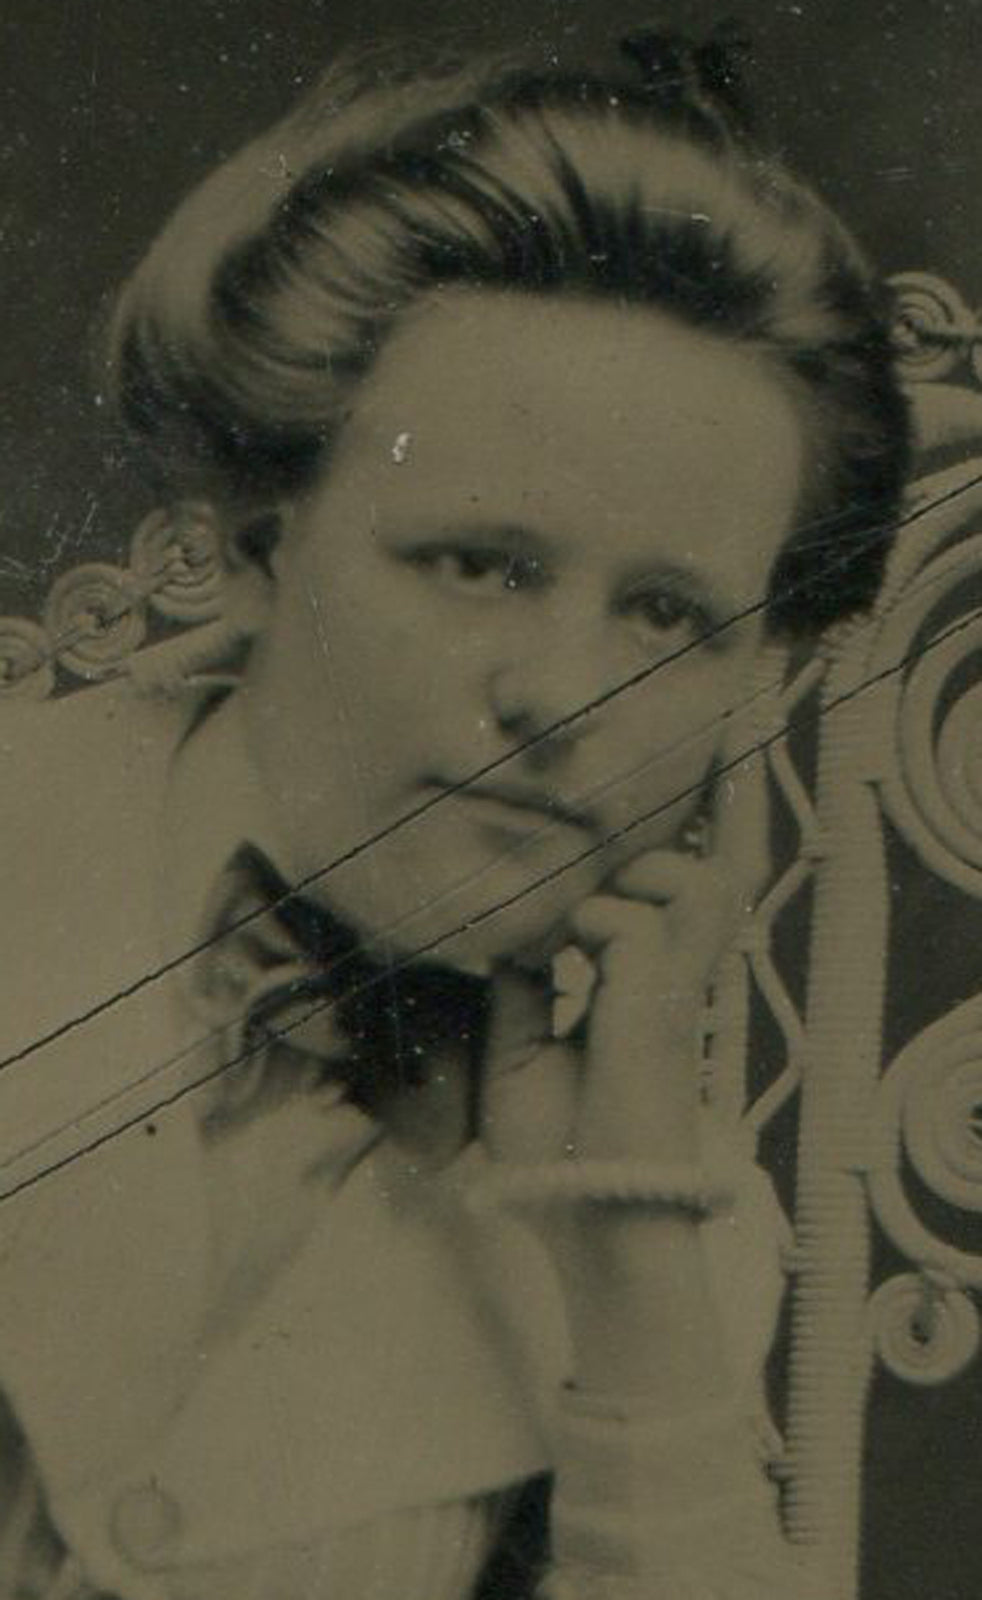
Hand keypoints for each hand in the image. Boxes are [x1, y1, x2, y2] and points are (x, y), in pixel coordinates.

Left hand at [482, 741, 767, 1166]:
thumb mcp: (517, 1053)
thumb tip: (508, 930)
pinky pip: (627, 921)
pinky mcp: (659, 1005)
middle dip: (678, 825)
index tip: (672, 777)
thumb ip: (520, 985)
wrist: (586, 1217)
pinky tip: (557, 961)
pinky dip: (585, 926)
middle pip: (706, 870)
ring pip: (690, 879)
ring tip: (572, 924)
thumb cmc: (556, 1148)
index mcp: (646, 987)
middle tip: (612, 816)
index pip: (675, 892)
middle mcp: (670, 977)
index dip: (678, 836)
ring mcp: (673, 988)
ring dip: (625, 882)